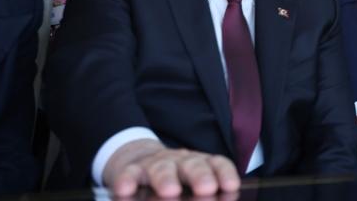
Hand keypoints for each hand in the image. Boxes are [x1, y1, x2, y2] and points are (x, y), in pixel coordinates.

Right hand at [102, 138, 240, 197]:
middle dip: (200, 176)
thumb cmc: (173, 177)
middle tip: (206, 188)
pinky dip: (127, 181)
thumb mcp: (190, 182)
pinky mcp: (131, 171)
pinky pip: (129, 175)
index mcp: (198, 164)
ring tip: (170, 191)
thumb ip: (202, 193)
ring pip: (161, 168)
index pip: (216, 164)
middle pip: (192, 165)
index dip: (224, 173)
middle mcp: (179, 161)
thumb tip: (215, 197)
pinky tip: (126, 190)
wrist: (137, 159)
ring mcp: (155, 165)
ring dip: (166, 179)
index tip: (231, 186)